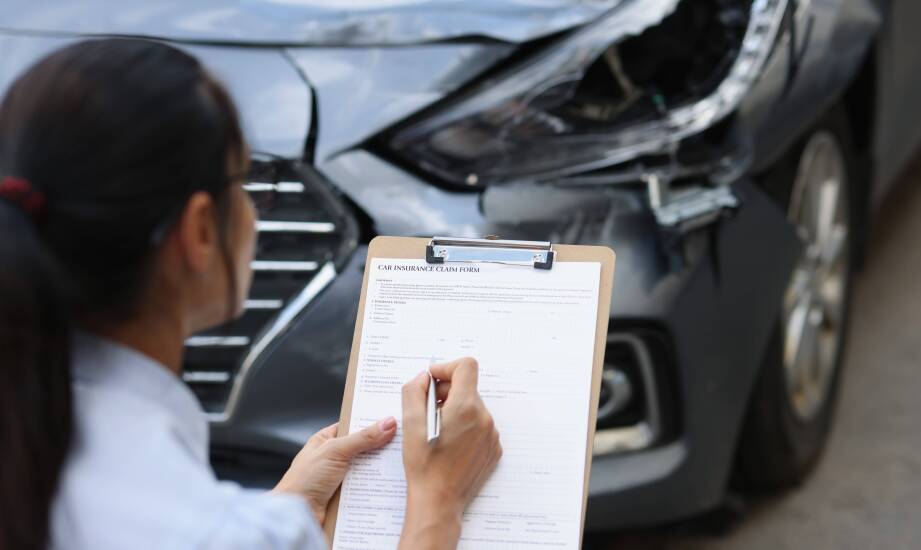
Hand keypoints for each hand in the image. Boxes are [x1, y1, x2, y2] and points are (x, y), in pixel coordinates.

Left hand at [273, 418, 396, 525]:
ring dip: (380, 469)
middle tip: (403, 442)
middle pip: (364, 448)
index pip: (354, 425)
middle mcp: (334, 457)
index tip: (394, 418)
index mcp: (327, 440)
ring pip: (368, 469)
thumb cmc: (304, 480)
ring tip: (401, 463)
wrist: (296, 515)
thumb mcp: (335, 451)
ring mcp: (342, 477)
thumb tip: (387, 423)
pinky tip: (391, 484)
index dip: (372, 422)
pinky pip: (367, 487)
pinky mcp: (348, 495)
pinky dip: (377, 486)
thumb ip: (362, 437)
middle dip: (381, 446)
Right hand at [398, 357, 501, 549]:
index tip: (432, 381)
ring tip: (439, 431)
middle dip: (447, 393)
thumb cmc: (424, 466)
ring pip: (474, 408)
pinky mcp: (494, 449)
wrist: (439, 502)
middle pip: (468, 388)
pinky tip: (450, 445)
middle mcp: (484, 418)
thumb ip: (414, 392)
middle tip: (428, 410)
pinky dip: (466, 428)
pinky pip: (480, 426)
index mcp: (466, 408)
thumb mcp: (410, 425)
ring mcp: (492, 435)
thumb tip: (424, 378)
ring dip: (456, 411)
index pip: (466, 367)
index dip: (446, 368)